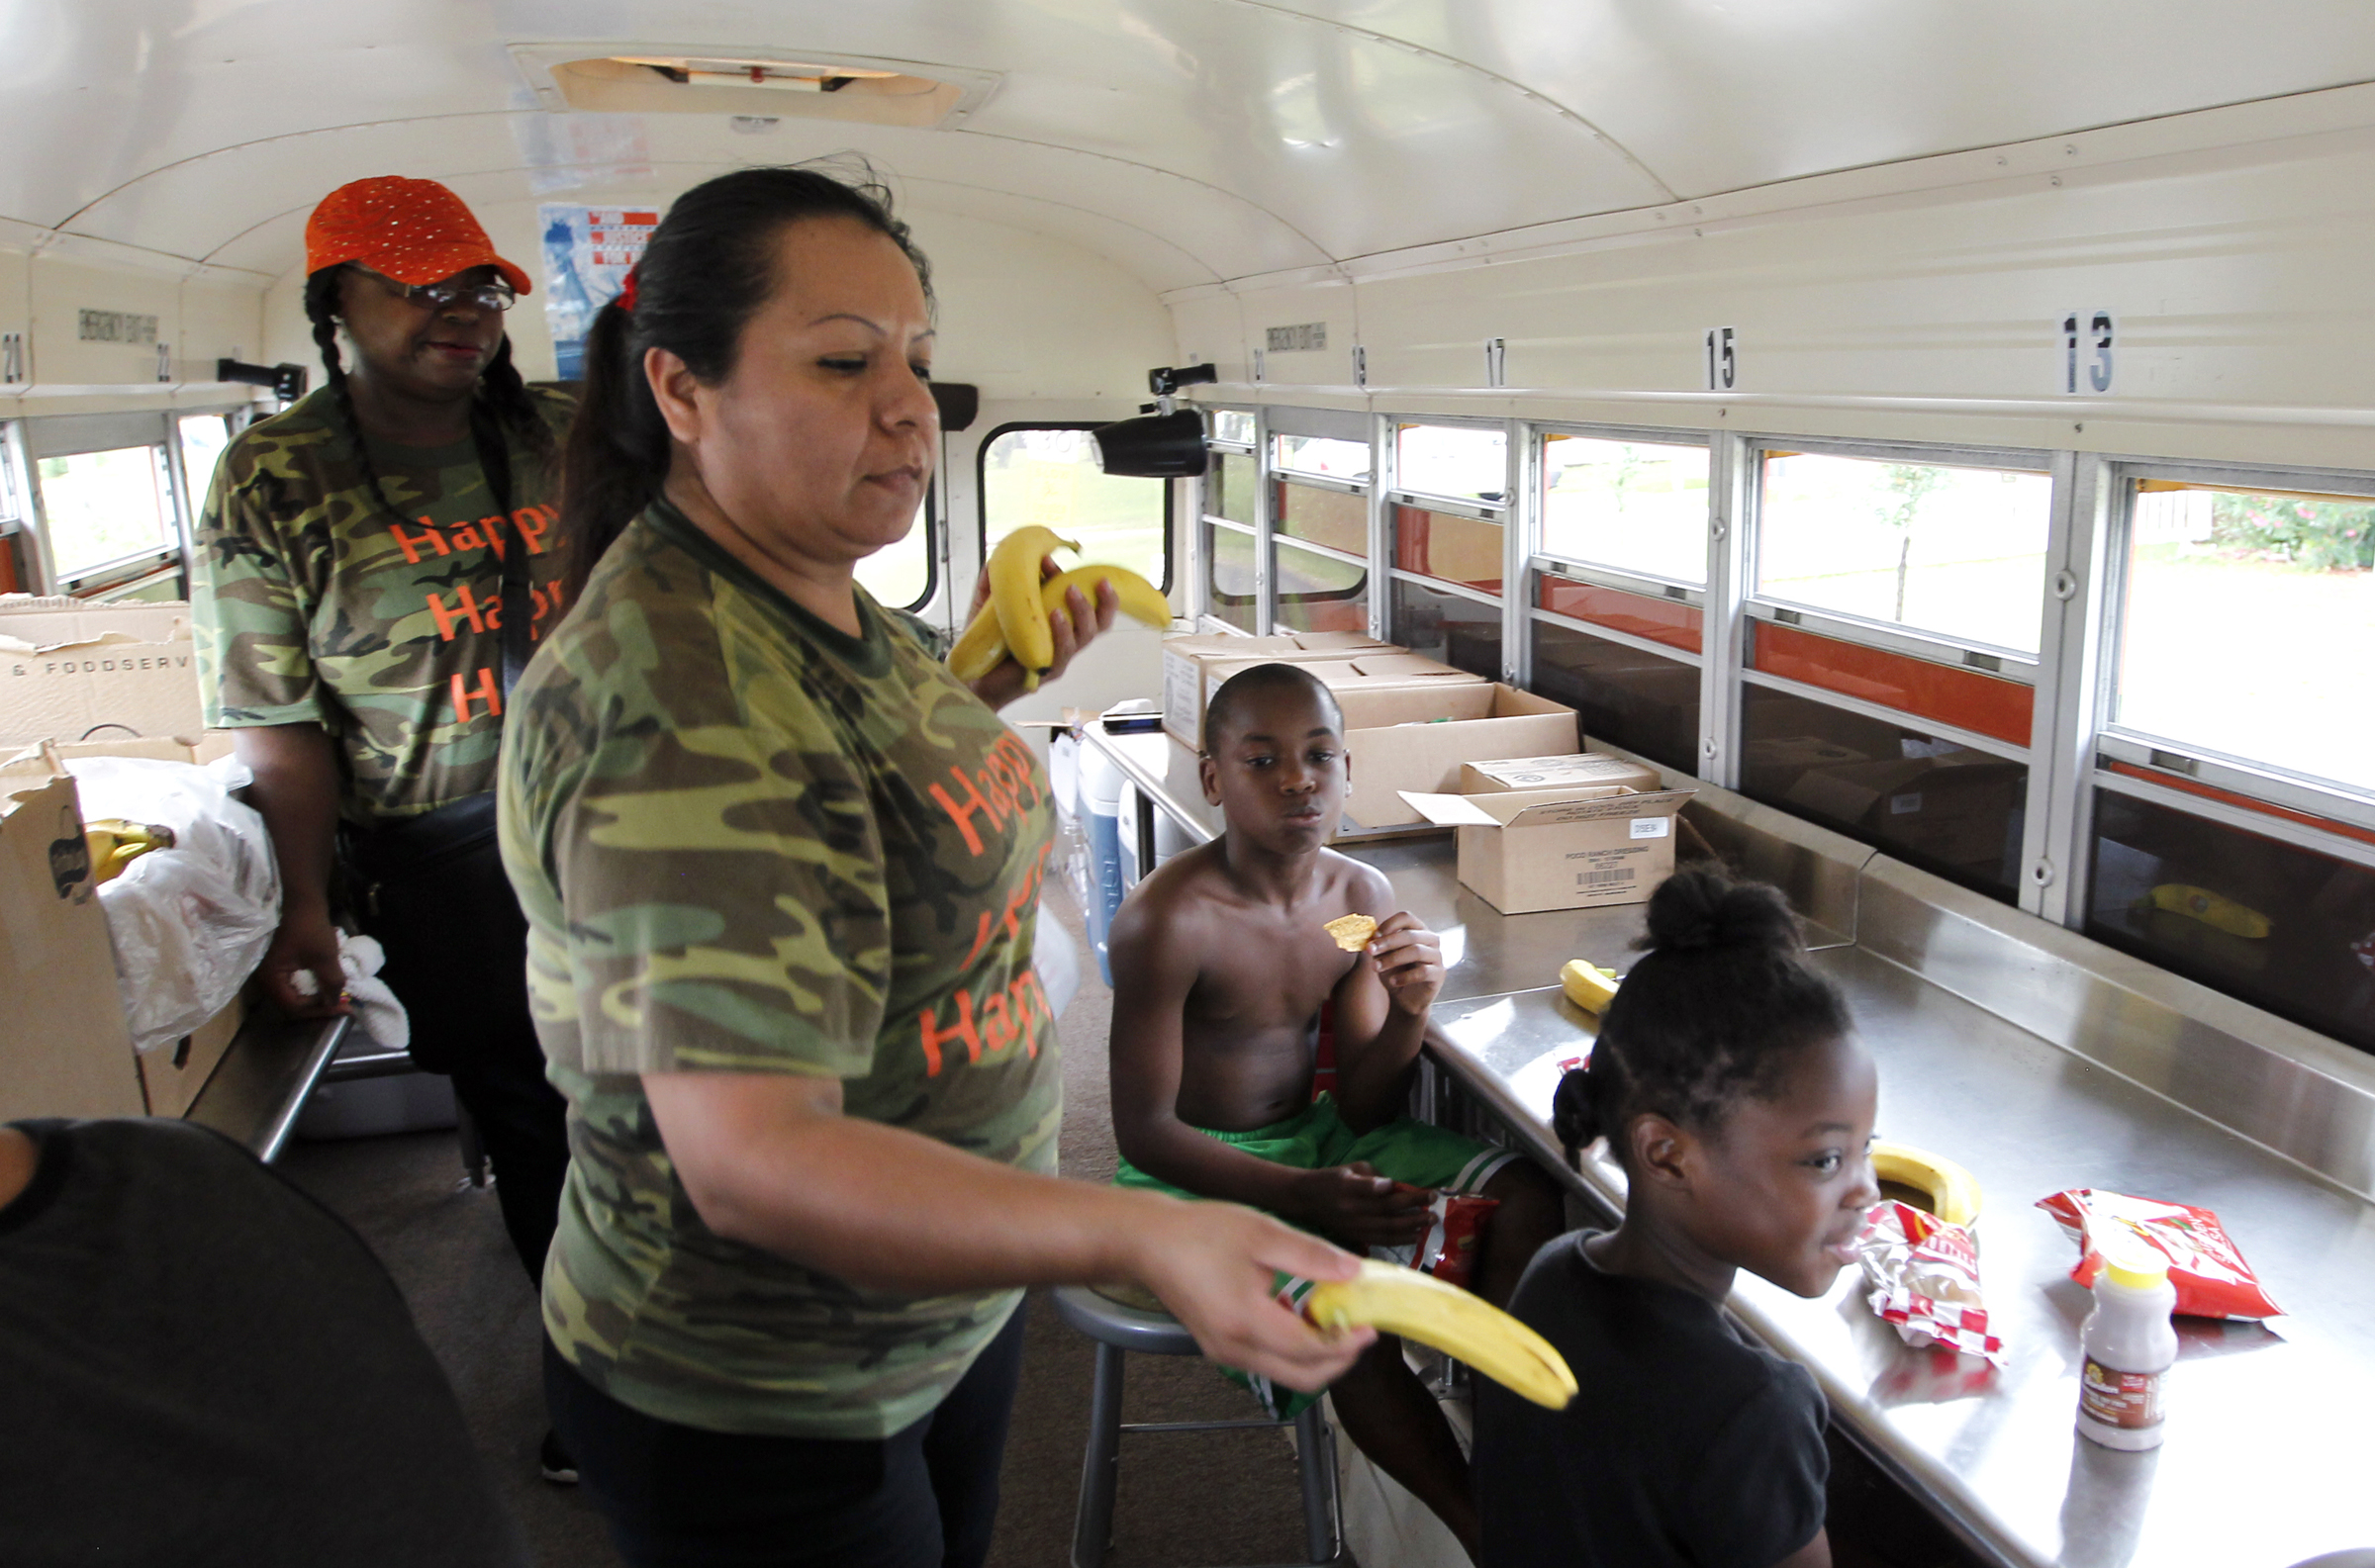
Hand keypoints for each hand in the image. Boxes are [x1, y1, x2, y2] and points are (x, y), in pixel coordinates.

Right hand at [258, 906, 349, 1019]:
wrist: (299, 895)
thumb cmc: (308, 925)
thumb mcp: (324, 956)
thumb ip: (331, 982)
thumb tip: (335, 1002)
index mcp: (270, 979)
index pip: (293, 1007)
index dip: (319, 1010)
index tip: (343, 1007)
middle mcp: (265, 978)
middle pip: (293, 1003)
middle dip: (319, 1006)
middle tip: (343, 1005)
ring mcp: (271, 970)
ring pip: (295, 992)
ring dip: (317, 996)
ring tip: (338, 995)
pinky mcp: (280, 962)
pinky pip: (295, 980)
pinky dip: (312, 984)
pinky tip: (327, 981)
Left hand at [963, 556, 1120, 710]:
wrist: (973, 676)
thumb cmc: (986, 643)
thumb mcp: (988, 607)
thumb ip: (994, 584)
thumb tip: (996, 558)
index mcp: (1057, 621)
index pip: (1082, 601)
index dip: (1078, 579)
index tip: (1050, 558)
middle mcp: (1063, 639)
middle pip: (1099, 622)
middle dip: (1107, 601)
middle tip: (1102, 581)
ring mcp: (1056, 656)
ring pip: (1085, 635)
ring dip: (1083, 610)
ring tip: (1071, 591)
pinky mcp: (1045, 670)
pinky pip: (1062, 652)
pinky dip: (1062, 632)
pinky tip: (1056, 615)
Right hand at [1126, 1196, 1375, 1392]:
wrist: (1148, 1242)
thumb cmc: (1201, 1232)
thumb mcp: (1261, 1233)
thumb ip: (1311, 1256)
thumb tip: (1355, 1273)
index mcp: (1246, 1323)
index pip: (1310, 1351)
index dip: (1346, 1344)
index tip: (1371, 1326)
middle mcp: (1235, 1350)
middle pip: (1301, 1377)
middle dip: (1338, 1361)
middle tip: (1360, 1332)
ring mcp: (1224, 1353)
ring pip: (1284, 1372)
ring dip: (1316, 1356)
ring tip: (1334, 1320)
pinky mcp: (1218, 1347)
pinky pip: (1266, 1360)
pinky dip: (1292, 1348)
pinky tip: (1298, 1313)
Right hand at [1286, 1161, 1431, 1249]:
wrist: (1306, 1200)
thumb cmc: (1331, 1178)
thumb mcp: (1351, 1168)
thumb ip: (1374, 1176)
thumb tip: (1398, 1187)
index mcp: (1347, 1186)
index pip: (1371, 1188)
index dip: (1391, 1188)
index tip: (1415, 1187)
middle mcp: (1351, 1208)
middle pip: (1386, 1210)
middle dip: (1413, 1209)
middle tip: (1434, 1206)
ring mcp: (1353, 1225)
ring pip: (1386, 1229)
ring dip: (1412, 1226)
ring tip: (1430, 1222)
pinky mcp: (1355, 1237)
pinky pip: (1381, 1240)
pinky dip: (1400, 1239)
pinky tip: (1415, 1236)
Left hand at [1369, 912, 1444, 1016]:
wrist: (1405, 999)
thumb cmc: (1395, 973)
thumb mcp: (1383, 957)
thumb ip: (1379, 946)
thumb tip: (1371, 938)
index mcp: (1417, 930)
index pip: (1406, 918)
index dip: (1389, 924)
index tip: (1374, 936)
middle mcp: (1430, 940)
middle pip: (1410, 934)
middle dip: (1387, 942)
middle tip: (1370, 950)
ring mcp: (1437, 956)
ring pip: (1417, 951)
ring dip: (1393, 959)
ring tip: (1376, 968)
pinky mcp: (1439, 974)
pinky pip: (1424, 972)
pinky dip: (1405, 976)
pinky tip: (1393, 982)